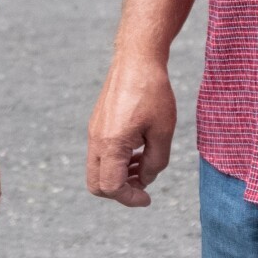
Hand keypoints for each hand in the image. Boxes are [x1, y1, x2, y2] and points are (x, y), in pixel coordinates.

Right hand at [85, 51, 176, 208]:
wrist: (137, 59)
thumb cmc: (153, 93)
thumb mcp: (162, 131)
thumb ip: (155, 163)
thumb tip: (145, 180)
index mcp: (111, 144)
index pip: (112, 187)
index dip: (130, 198)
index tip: (148, 198)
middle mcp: (96, 140)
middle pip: (96, 184)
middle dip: (119, 191)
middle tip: (143, 185)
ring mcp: (94, 132)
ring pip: (97, 169)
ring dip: (119, 176)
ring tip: (145, 166)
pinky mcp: (97, 124)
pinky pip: (100, 154)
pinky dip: (116, 161)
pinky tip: (138, 150)